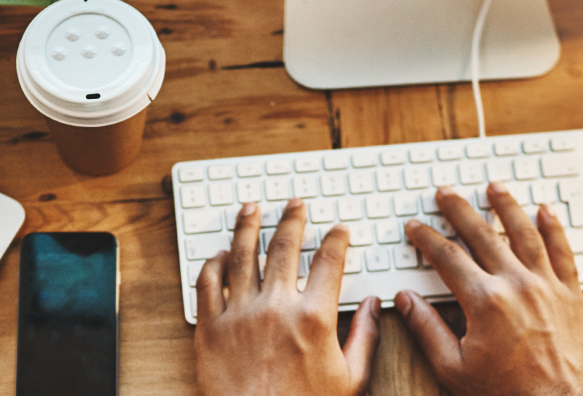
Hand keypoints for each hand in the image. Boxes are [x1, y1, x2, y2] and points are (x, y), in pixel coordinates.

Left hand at [195, 199, 380, 395]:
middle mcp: (275, 307)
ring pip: (241, 256)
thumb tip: (375, 306)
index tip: (339, 230)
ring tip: (251, 209)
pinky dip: (213, 264)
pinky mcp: (209, 329)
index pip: (330, 261)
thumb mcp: (351, 380)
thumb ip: (365, 337)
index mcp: (314, 317)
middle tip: (295, 205)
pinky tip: (219, 254)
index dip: (337, 239)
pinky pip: (207, 284)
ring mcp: (239, 315)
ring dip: (248, 227)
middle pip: (284, 247)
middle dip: (292, 220)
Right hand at [395, 183, 582, 395]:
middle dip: (459, 210)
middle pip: (482, 234)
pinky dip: (554, 228)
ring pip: (524, 232)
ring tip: (494, 187)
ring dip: (506, 206)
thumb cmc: (508, 394)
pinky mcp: (571, 295)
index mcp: (484, 301)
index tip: (416, 228)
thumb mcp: (454, 368)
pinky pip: (562, 251)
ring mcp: (547, 286)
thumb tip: (405, 301)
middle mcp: (516, 285)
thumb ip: (427, 329)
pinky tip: (546, 210)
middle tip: (445, 194)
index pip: (447, 257)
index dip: (426, 239)